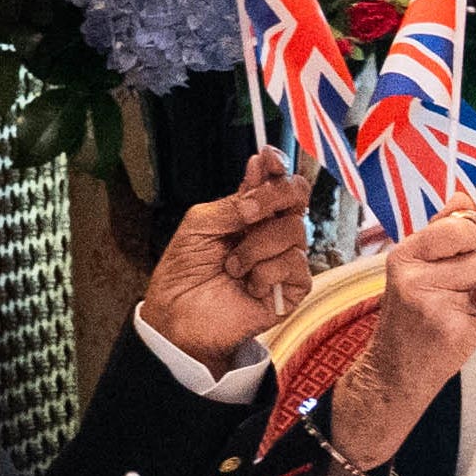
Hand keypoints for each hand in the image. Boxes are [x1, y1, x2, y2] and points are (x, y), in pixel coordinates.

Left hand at [139, 155, 317, 370]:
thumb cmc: (185, 272)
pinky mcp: (291, 288)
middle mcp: (270, 230)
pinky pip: (295, 265)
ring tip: (232, 267)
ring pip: (294, 231)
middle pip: (297, 196)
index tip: (268, 160)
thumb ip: (233, 201)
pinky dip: (266, 272)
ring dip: (256, 247)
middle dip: (273, 197)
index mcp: (250, 212)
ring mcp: (283, 258)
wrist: (179, 316)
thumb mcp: (200, 224)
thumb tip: (260, 171)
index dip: (277, 165)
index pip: (275, 180)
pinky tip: (248, 284)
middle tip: (246, 214)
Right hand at [330, 212, 475, 470]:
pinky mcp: (457, 334)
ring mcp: (437, 308)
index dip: (470, 237)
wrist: (392, 372)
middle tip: (454, 287)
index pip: (460, 226)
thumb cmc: (406, 317)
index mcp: (404, 257)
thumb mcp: (411, 267)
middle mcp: (416, 281)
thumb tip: (464, 198)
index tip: (461, 249)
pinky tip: (456, 328)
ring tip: (455, 308)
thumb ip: (439, 230)